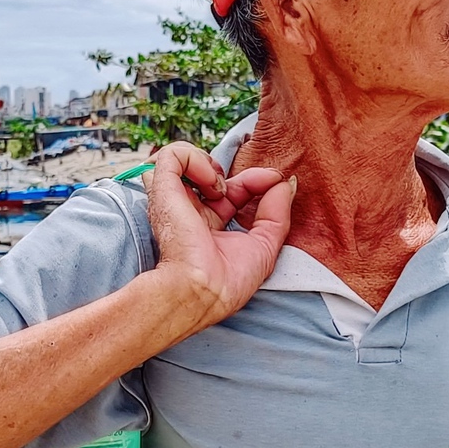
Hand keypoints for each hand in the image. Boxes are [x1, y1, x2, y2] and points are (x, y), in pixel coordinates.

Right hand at [142, 142, 293, 336]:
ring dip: (208, 162)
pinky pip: (171, 155)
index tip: (275, 180)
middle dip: (239, 174)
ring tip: (220, 185)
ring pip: (182, 159)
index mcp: (210, 227)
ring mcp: (175, 201)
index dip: (256, 182)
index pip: (232, 192)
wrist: (202, 292)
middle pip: (213, 176)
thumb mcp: (266, 245)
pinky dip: (194, 157)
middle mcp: (190, 212)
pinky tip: (209, 180)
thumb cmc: (229, 281)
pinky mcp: (163, 191)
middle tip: (258, 182)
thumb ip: (277, 212)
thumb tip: (285, 183)